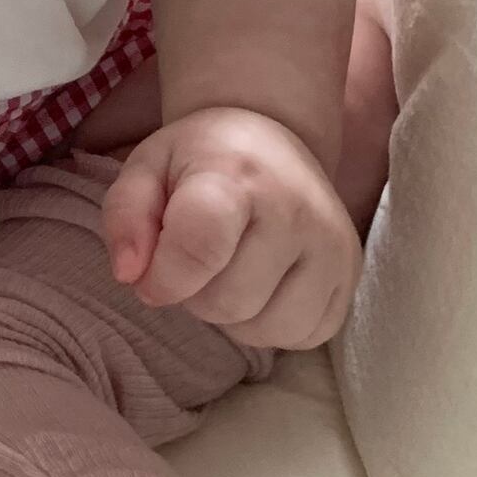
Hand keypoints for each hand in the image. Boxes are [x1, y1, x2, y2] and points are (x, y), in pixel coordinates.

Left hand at [101, 108, 362, 350]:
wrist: (272, 139)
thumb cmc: (199, 160)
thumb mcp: (146, 168)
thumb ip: (125, 216)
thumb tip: (130, 275)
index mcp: (238, 176)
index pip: (200, 248)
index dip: (165, 276)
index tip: (151, 274)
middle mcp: (297, 211)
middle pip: (227, 303)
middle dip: (196, 294)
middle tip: (199, 260)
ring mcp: (333, 247)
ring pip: (266, 330)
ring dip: (234, 316)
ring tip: (230, 271)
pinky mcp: (351, 277)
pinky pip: (302, 337)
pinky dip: (271, 324)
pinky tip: (263, 285)